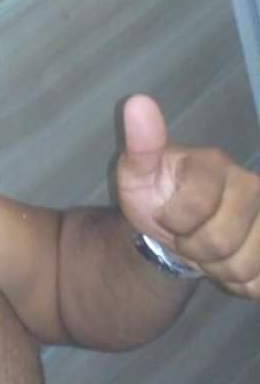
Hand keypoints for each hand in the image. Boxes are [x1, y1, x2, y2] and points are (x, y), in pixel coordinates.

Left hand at [117, 95, 259, 298]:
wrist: (176, 226)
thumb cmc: (155, 193)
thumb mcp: (136, 171)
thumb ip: (140, 142)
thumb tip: (137, 101)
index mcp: (212, 163)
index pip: (196, 206)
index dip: (172, 221)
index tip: (164, 214)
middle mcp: (251, 184)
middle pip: (222, 240)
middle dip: (193, 247)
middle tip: (185, 235)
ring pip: (245, 265)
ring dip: (215, 267)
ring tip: (204, 248)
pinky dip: (239, 282)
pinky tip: (227, 262)